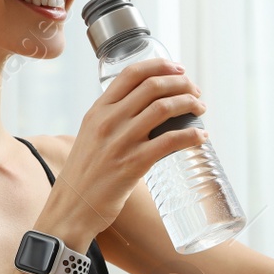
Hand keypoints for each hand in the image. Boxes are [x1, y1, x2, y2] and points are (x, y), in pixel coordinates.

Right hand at [53, 57, 205, 236]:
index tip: (178, 69)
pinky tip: (201, 136)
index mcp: (98, 110)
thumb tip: (142, 110)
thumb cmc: (84, 174)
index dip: (159, 66)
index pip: (131, 74)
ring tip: (200, 109)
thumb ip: (110, 120)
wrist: (72, 207)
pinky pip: (170, 141)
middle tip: (195, 92)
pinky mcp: (133, 164)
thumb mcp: (90, 136)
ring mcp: (121, 141)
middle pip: (153, 86)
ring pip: (164, 108)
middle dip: (181, 84)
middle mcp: (109, 121)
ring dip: (189, 104)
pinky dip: (191, 135)